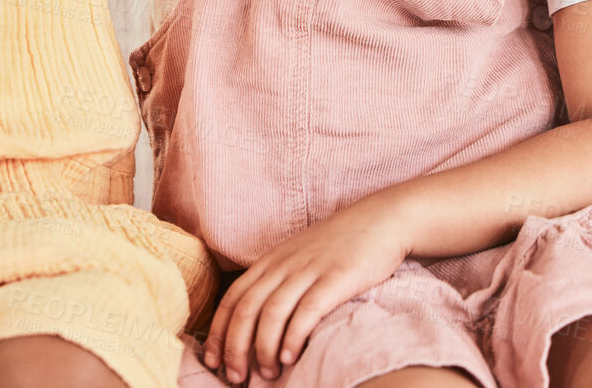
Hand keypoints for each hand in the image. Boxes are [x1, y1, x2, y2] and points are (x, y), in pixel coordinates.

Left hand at [203, 199, 411, 382]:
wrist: (380, 220)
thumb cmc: (339, 247)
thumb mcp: (298, 258)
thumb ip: (278, 283)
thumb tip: (259, 325)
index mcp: (270, 262)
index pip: (232, 298)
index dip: (218, 332)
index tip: (211, 360)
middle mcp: (283, 265)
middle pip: (246, 309)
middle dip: (235, 347)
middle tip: (236, 376)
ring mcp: (308, 270)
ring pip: (272, 312)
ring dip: (264, 348)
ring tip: (267, 373)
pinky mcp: (336, 277)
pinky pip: (307, 309)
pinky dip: (293, 335)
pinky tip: (290, 357)